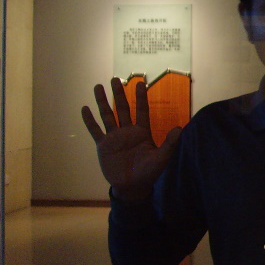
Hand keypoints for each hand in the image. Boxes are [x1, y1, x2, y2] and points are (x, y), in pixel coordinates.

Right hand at [81, 77, 181, 202]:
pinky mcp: (103, 146)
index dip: (141, 97)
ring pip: (107, 115)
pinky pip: (95, 131)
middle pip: (122, 108)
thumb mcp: (161, 158)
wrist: (133, 187)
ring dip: (102, 101)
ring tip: (98, 86)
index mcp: (142, 132)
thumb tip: (180, 128)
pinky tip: (84, 108)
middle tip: (115, 78)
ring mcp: (114, 138)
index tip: (141, 82)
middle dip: (119, 94)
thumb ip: (169, 143)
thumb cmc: (149, 172)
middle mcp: (127, 132)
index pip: (141, 110)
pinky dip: (89, 120)